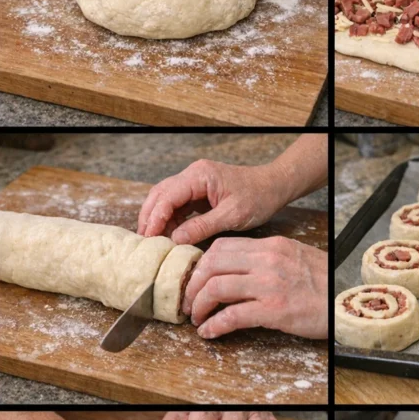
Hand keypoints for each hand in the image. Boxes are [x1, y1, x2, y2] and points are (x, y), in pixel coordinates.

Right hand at [138, 160, 286, 243]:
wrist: (274, 186)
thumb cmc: (258, 197)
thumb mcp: (232, 215)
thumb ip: (202, 227)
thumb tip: (175, 240)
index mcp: (200, 176)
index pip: (167, 196)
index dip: (155, 218)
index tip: (149, 239)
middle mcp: (193, 175)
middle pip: (160, 195)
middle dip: (149, 218)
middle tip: (144, 244)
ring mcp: (194, 183)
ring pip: (165, 200)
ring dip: (157, 220)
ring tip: (153, 243)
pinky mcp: (198, 192)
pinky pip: (177, 205)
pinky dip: (170, 221)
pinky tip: (169, 237)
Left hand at [183, 236, 327, 338]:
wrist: (345, 300)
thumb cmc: (324, 282)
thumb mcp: (295, 256)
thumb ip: (267, 258)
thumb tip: (236, 267)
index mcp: (272, 246)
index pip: (222, 246)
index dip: (202, 264)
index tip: (196, 278)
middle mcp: (268, 260)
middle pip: (212, 264)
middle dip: (193, 284)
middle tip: (189, 300)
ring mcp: (269, 284)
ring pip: (216, 288)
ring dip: (199, 306)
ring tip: (197, 318)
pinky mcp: (273, 310)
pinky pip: (232, 316)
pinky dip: (214, 326)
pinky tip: (209, 333)